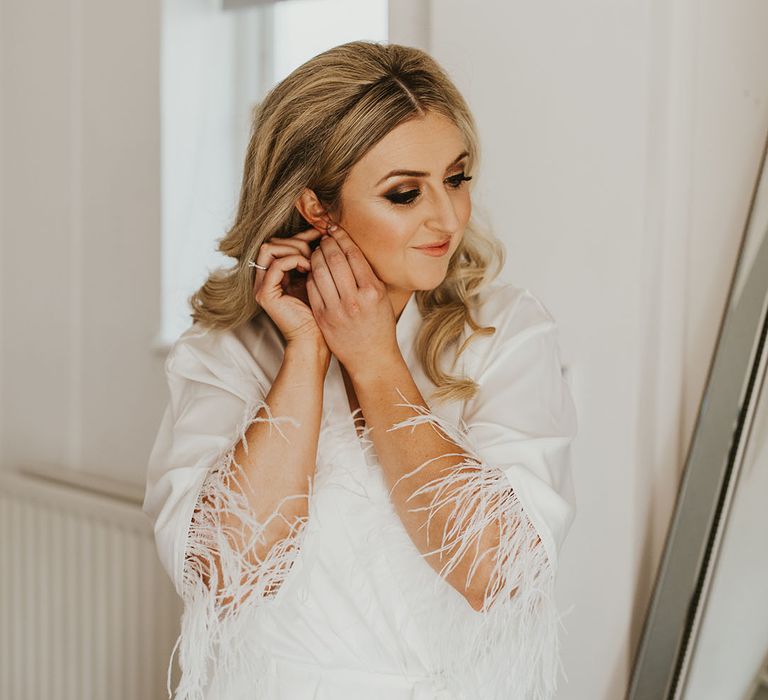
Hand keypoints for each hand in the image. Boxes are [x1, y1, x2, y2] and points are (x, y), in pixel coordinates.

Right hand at [251, 226, 329, 352]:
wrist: (314, 341)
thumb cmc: (319, 313)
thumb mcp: (316, 279)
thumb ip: (312, 259)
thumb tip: (321, 234)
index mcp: (275, 275)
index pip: (279, 244)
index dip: (299, 236)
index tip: (320, 234)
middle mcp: (264, 279)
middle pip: (273, 243)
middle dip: (297, 241)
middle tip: (317, 248)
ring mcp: (262, 287)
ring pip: (271, 249)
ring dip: (295, 249)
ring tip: (313, 261)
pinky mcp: (265, 294)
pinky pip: (276, 265)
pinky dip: (294, 260)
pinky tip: (309, 268)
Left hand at [305, 223, 399, 375]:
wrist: (370, 357)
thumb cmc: (378, 325)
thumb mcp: (381, 297)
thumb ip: (367, 274)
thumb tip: (350, 247)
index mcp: (372, 291)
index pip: (353, 254)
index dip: (341, 237)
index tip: (335, 230)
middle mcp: (355, 300)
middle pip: (335, 259)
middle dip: (327, 244)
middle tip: (324, 237)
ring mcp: (337, 310)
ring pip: (320, 272)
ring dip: (316, 257)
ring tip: (317, 252)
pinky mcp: (323, 318)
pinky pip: (312, 288)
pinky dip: (311, 275)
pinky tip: (313, 270)